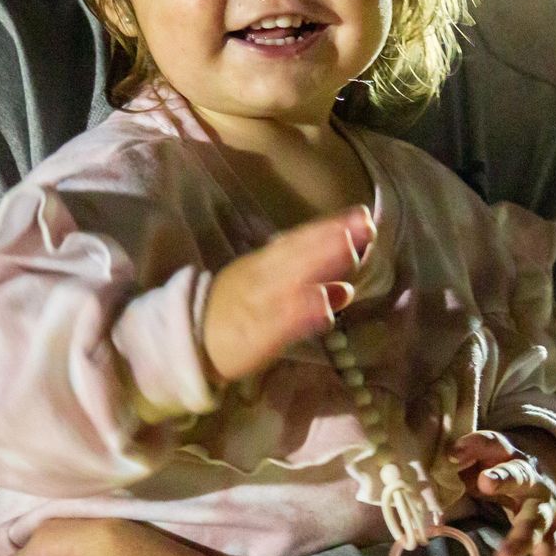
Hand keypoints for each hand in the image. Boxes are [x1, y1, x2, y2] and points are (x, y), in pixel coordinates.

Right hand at [202, 205, 372, 381]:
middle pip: (299, 253)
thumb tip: (347, 287)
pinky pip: (280, 322)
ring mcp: (259, 302)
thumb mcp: (269, 293)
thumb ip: (308, 289)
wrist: (189, 341)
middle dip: (332, 237)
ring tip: (351, 248)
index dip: (330, 227)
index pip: (299, 241)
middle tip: (366, 223)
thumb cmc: (233, 314)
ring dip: (320, 262)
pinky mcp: (256, 333)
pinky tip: (327, 308)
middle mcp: (264, 276)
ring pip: (292, 280)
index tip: (362, 214)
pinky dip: (303, 313)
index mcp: (265, 264)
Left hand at [448, 430, 555, 555]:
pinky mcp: (553, 532)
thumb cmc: (500, 473)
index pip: (494, 444)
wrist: (543, 482)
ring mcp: (546, 507)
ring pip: (538, 522)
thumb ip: (461, 461)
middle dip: (504, 479)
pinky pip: (548, 553)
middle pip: (521, 476)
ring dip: (523, 540)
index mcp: (511, 456)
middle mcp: (532, 479)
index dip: (474, 446)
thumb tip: (441, 464)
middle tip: (485, 485)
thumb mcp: (481, 461)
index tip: (453, 454)